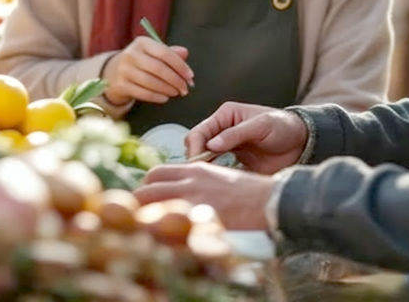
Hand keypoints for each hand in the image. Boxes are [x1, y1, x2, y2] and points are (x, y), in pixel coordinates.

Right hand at [102, 36, 192, 104]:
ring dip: (167, 89)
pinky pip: (143, 93)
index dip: (180, 65)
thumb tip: (185, 53)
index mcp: (142, 42)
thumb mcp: (153, 52)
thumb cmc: (141, 61)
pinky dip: (157, 97)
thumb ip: (170, 52)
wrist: (114, 72)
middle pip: (158, 69)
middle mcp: (131, 54)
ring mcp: (124, 70)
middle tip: (185, 88)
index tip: (190, 76)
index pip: (164, 53)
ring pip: (151, 82)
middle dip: (176, 80)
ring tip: (177, 92)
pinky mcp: (121, 85)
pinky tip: (165, 97)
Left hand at [135, 162, 275, 230]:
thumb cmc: (248, 192)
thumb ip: (196, 181)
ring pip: (151, 204)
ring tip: (147, 229)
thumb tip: (178, 191)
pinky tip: (165, 240)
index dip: (147, 186)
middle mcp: (189, 181)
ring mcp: (193, 200)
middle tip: (141, 215)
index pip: (155, 173)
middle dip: (139, 201)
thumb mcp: (218, 176)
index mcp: (194, 169)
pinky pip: (168, 224)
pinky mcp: (199, 218)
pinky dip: (161, 232)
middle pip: (147, 187)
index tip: (147, 199)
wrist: (268, 201)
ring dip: (144, 216)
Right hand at [185, 102, 307, 174]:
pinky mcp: (234, 162)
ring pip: (204, 159)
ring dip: (204, 170)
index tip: (196, 164)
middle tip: (200, 178)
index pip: (200, 131)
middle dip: (196, 160)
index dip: (195, 147)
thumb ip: (236, 134)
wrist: (301, 143)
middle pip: (197, 146)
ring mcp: (227, 147)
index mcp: (225, 115)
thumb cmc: (283, 126)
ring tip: (207, 184)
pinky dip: (215, 177)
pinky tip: (218, 186)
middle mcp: (222, 130)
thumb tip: (211, 145)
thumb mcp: (261, 125)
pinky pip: (218, 171)